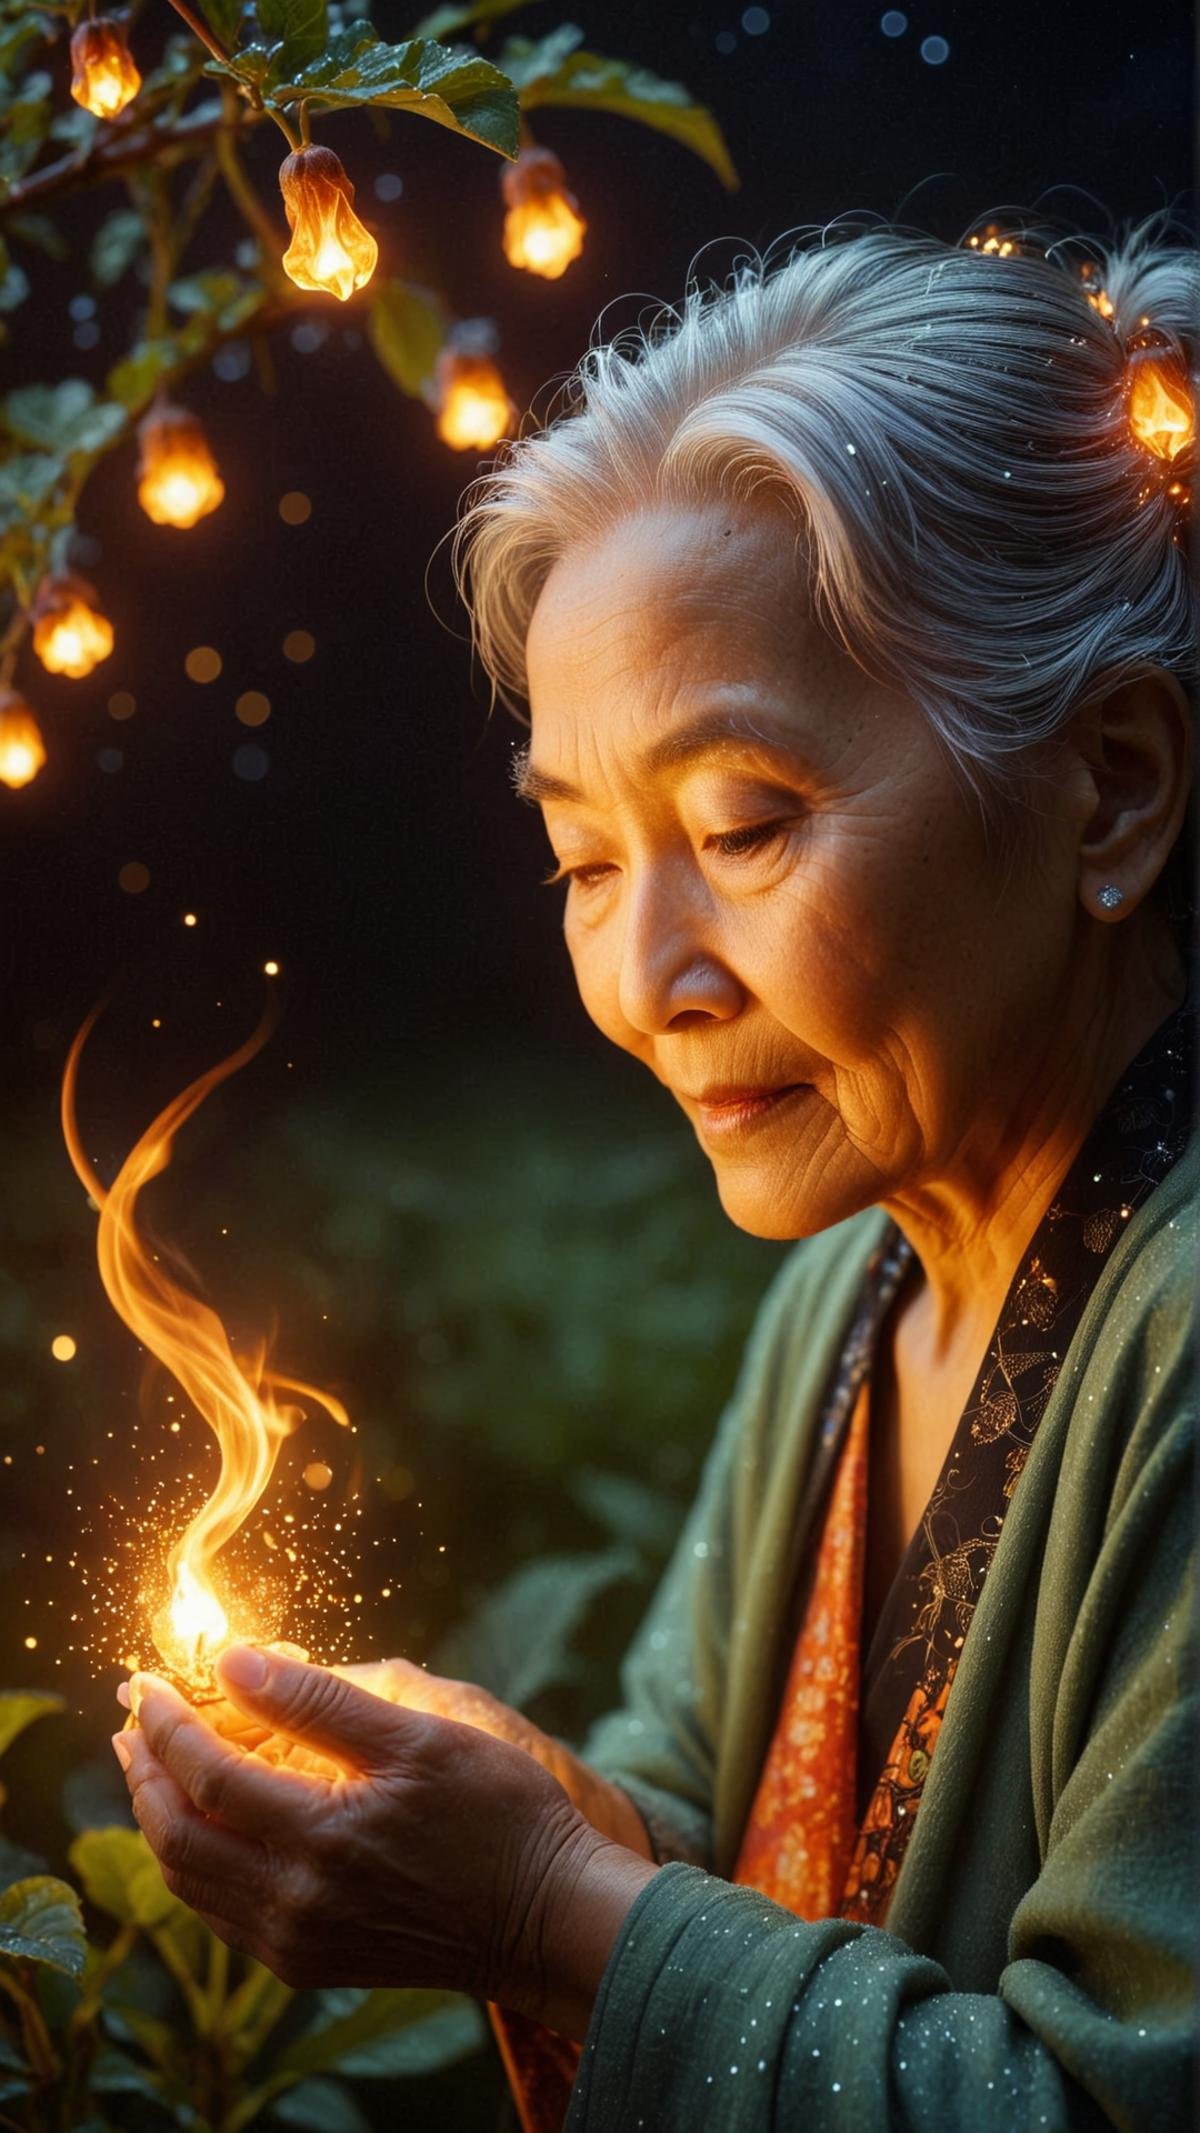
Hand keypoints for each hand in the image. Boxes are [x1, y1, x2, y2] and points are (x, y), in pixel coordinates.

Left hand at [114, 1646, 656, 2036]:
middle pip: (180, 1836)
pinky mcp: (310, 1963)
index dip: (166, 1723)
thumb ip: (320, 1702)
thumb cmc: (497, 1816)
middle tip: (131, 1724)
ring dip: (161, 1820)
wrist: (546, 1918)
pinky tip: (203, 1829)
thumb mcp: (418, 1736)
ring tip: (152, 1768)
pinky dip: (196, 1864)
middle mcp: (294, 1903)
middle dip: (145, 1774)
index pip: (206, 1775)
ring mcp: (298, 1942)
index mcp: (319, 1838)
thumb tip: (235, 1660)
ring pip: (192, 1883)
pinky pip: (222, 1914)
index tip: (144, 1681)